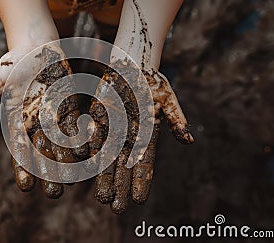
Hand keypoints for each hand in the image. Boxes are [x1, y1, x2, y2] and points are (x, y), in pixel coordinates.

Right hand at [0, 44, 86, 197]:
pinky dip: (80, 139)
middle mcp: (34, 124)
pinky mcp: (67, 107)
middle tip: (55, 193)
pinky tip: (87, 153)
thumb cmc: (12, 63)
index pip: (19, 150)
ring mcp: (52, 117)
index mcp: (15, 121)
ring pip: (60, 143)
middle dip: (48, 172)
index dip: (23, 168)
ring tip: (74, 180)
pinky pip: (74, 125)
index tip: (27, 187)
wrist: (36, 46)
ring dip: (67, 162)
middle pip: (42, 152)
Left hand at [89, 59, 193, 213]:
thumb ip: (176, 120)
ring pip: (106, 156)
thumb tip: (188, 141)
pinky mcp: (98, 119)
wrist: (132, 66)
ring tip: (101, 196)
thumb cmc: (152, 83)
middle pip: (123, 166)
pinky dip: (89, 150)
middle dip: (120, 186)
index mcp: (145, 136)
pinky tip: (85, 166)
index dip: (142, 181)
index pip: (144, 163)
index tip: (139, 200)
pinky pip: (93, 136)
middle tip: (116, 208)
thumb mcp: (167, 100)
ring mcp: (112, 129)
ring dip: (103, 176)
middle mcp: (127, 137)